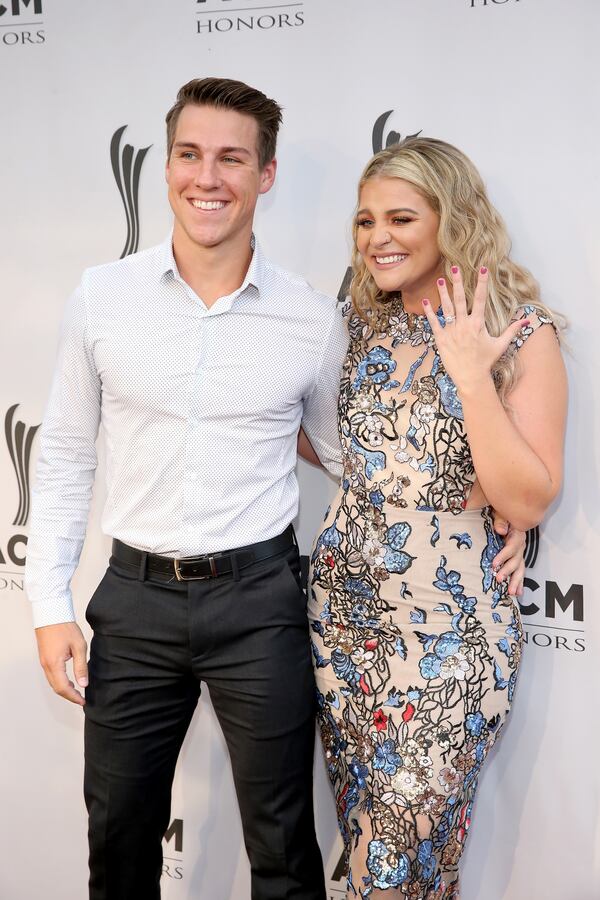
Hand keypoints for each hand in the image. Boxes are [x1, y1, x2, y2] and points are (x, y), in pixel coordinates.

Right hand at [35, 622, 87, 705]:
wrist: (51, 615)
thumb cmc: (65, 628)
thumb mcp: (79, 646)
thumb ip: (81, 666)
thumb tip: (84, 683)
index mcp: (54, 664)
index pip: (63, 688)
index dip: (73, 697)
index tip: (83, 701)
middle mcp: (46, 666)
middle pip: (56, 688)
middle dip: (69, 696)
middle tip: (81, 699)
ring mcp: (43, 662)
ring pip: (53, 683)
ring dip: (64, 689)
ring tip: (77, 691)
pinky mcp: (44, 659)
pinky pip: (51, 676)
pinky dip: (60, 682)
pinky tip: (69, 680)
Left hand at [421, 266, 529, 392]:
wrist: (471, 377)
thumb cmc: (486, 361)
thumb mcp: (501, 345)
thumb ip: (512, 330)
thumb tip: (526, 320)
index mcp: (478, 324)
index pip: (481, 299)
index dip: (482, 283)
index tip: (483, 270)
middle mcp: (464, 325)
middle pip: (460, 299)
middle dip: (458, 282)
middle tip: (455, 268)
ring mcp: (451, 331)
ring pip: (446, 308)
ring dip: (443, 293)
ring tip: (440, 280)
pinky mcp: (441, 339)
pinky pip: (434, 323)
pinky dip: (429, 312)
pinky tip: (425, 301)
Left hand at [491, 517, 525, 596]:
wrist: (507, 513)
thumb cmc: (502, 512)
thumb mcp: (500, 512)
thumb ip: (500, 519)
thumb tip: (500, 529)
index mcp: (517, 533)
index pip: (512, 546)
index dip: (504, 556)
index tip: (494, 564)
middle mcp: (520, 545)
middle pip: (516, 560)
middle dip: (508, 571)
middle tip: (499, 579)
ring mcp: (520, 552)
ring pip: (520, 568)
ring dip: (516, 581)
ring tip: (511, 592)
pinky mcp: (517, 558)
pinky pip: (519, 571)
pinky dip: (519, 582)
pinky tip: (518, 592)